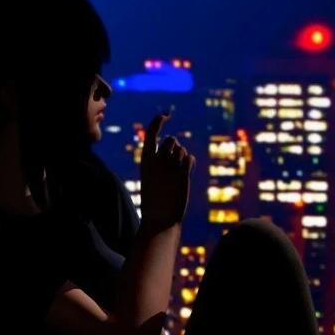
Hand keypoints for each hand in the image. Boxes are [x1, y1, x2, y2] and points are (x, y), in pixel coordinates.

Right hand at [139, 112, 193, 229]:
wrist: (159, 219)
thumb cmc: (155, 200)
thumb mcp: (152, 177)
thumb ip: (160, 161)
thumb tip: (176, 148)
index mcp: (145, 161)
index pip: (151, 133)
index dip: (159, 121)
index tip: (166, 115)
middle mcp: (157, 161)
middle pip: (171, 140)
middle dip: (175, 146)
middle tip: (174, 160)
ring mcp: (170, 167)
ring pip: (182, 150)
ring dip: (182, 158)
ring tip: (177, 173)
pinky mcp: (183, 174)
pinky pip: (189, 159)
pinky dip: (189, 163)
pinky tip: (185, 174)